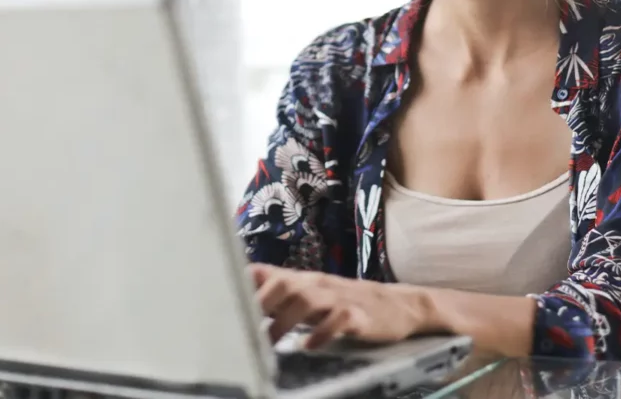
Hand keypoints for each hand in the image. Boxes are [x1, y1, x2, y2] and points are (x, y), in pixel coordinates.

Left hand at [249, 264, 434, 348]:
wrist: (399, 305)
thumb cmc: (347, 302)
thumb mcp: (312, 294)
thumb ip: (280, 292)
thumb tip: (243, 291)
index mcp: (304, 280)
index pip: (268, 274)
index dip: (243, 285)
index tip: (221, 301)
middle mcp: (318, 284)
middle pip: (284, 283)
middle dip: (261, 303)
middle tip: (243, 327)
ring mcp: (339, 298)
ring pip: (307, 299)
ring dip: (284, 320)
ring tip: (270, 341)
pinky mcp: (360, 315)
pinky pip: (339, 320)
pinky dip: (323, 332)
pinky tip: (310, 345)